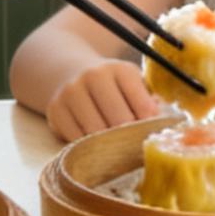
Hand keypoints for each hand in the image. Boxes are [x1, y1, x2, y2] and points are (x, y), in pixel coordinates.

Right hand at [47, 59, 166, 141]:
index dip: (149, 125)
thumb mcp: (132, 83)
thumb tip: (159, 120)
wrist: (69, 73)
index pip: (142, 105)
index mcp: (120, 69)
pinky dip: (87, 145)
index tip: (150, 134)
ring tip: (115, 146)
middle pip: (119, 121)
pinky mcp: (56, 110)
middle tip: (133, 146)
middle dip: (129, 137)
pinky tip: (94, 142)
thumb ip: (148, 100)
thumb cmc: (112, 86)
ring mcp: (71, 92)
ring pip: (96, 132)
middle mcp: (94, 76)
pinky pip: (76, 139)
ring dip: (108, 144)